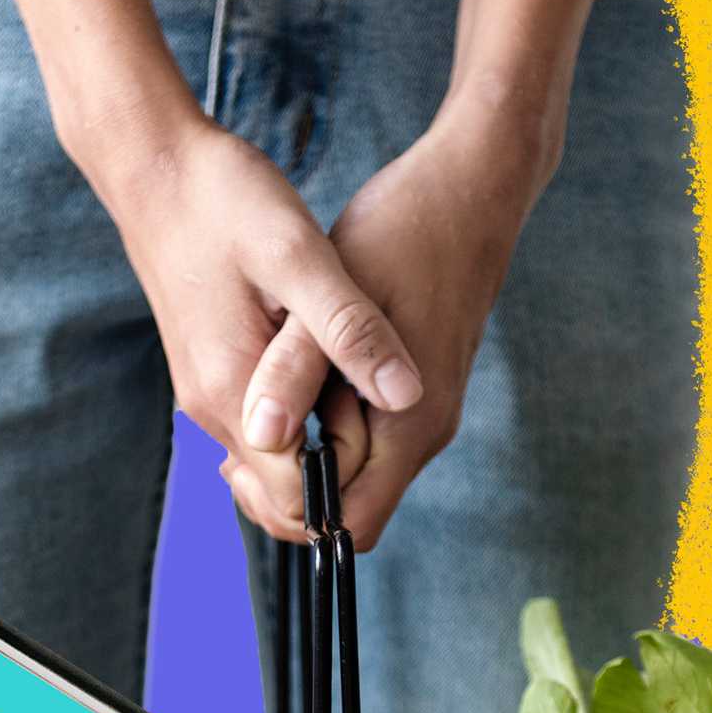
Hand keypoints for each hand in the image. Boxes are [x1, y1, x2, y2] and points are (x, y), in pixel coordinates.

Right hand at [83, 119, 424, 542]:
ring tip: (362, 394)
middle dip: (338, 482)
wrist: (154, 165)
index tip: (388, 433)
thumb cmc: (225, 201)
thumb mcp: (301, 255)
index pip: (295, 502)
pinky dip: (301, 426)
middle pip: (280, 500)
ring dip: (321, 453)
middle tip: (383, 419)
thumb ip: (350, 329)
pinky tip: (332, 377)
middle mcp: (212, 411)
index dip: (350, 485)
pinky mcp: (210, 374)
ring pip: (270, 470)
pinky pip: (260, 433)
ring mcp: (206, 395)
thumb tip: (407, 397)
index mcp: (234, 394)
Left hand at [239, 104, 556, 548]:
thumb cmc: (405, 229)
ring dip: (302, 448)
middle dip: (288, 481)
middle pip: (347, 508)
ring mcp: (423, 413)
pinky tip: (290, 373)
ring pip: (350, 471)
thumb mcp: (336, 292)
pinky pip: (360, 435)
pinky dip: (320, 420)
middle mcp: (423, 433)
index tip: (239, 458)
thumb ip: (298, 369)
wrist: (472, 187)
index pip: (346, 525)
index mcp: (408, 426)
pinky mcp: (414, 389)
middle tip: (240, 424)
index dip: (287, 508)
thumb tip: (261, 437)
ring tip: (260, 395)